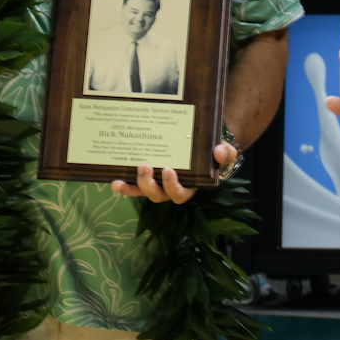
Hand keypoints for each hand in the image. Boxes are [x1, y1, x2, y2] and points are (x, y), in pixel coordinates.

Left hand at [111, 142, 235, 202]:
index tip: (168, 171)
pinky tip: (113, 180)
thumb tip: (219, 152)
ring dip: (131, 187)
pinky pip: (133, 184)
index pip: (179, 195)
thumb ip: (226, 154)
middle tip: (145, 166)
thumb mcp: (224, 152)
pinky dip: (123, 184)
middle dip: (148, 184)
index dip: (172, 186)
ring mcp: (156, 183)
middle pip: (157, 195)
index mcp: (188, 186)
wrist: (203, 144)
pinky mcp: (145, 176)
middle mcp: (169, 189)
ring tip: (119, 180)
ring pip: (142, 192)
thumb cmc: (213, 152)